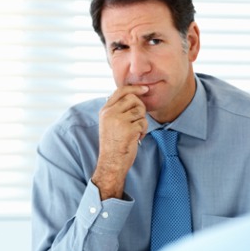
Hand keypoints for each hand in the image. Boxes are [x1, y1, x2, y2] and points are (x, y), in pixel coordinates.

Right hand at [92, 85, 148, 199]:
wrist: (111, 162)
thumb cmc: (113, 144)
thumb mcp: (109, 123)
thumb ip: (117, 109)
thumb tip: (133, 95)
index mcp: (105, 110)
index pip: (120, 91)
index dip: (134, 88)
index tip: (144, 89)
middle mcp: (110, 113)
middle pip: (133, 99)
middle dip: (141, 108)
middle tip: (138, 120)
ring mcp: (119, 121)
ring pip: (140, 111)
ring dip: (142, 121)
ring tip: (135, 131)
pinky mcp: (128, 129)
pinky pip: (143, 123)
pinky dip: (143, 131)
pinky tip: (136, 138)